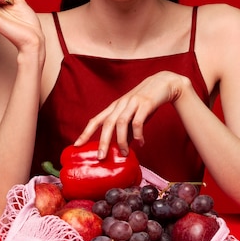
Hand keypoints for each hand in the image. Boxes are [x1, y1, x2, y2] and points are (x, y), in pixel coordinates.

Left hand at [74, 71, 191, 158]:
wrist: (163, 83)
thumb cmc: (146, 102)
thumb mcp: (133, 115)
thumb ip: (127, 130)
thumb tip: (122, 148)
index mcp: (115, 107)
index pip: (96, 120)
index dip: (86, 132)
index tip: (76, 145)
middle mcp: (121, 104)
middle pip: (107, 123)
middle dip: (102, 141)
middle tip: (100, 157)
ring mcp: (132, 103)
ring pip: (121, 122)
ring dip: (122, 140)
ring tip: (125, 153)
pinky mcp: (145, 103)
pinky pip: (138, 121)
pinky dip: (138, 134)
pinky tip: (141, 143)